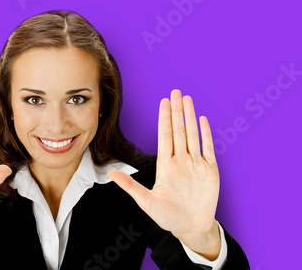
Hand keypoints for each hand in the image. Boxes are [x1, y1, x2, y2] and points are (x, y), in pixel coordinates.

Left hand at [108, 90, 220, 257]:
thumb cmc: (168, 217)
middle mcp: (181, 160)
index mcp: (166, 165)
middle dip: (177, 111)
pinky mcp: (210, 170)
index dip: (164, 118)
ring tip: (188, 99)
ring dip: (190, 117)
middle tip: (175, 91)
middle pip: (179, 130)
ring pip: (193, 135)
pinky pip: (208, 148)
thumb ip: (130, 186)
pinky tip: (202, 120)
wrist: (191, 227)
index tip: (163, 102)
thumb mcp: (146, 202)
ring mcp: (196, 164)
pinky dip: (206, 134)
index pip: (165, 136)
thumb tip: (110, 174)